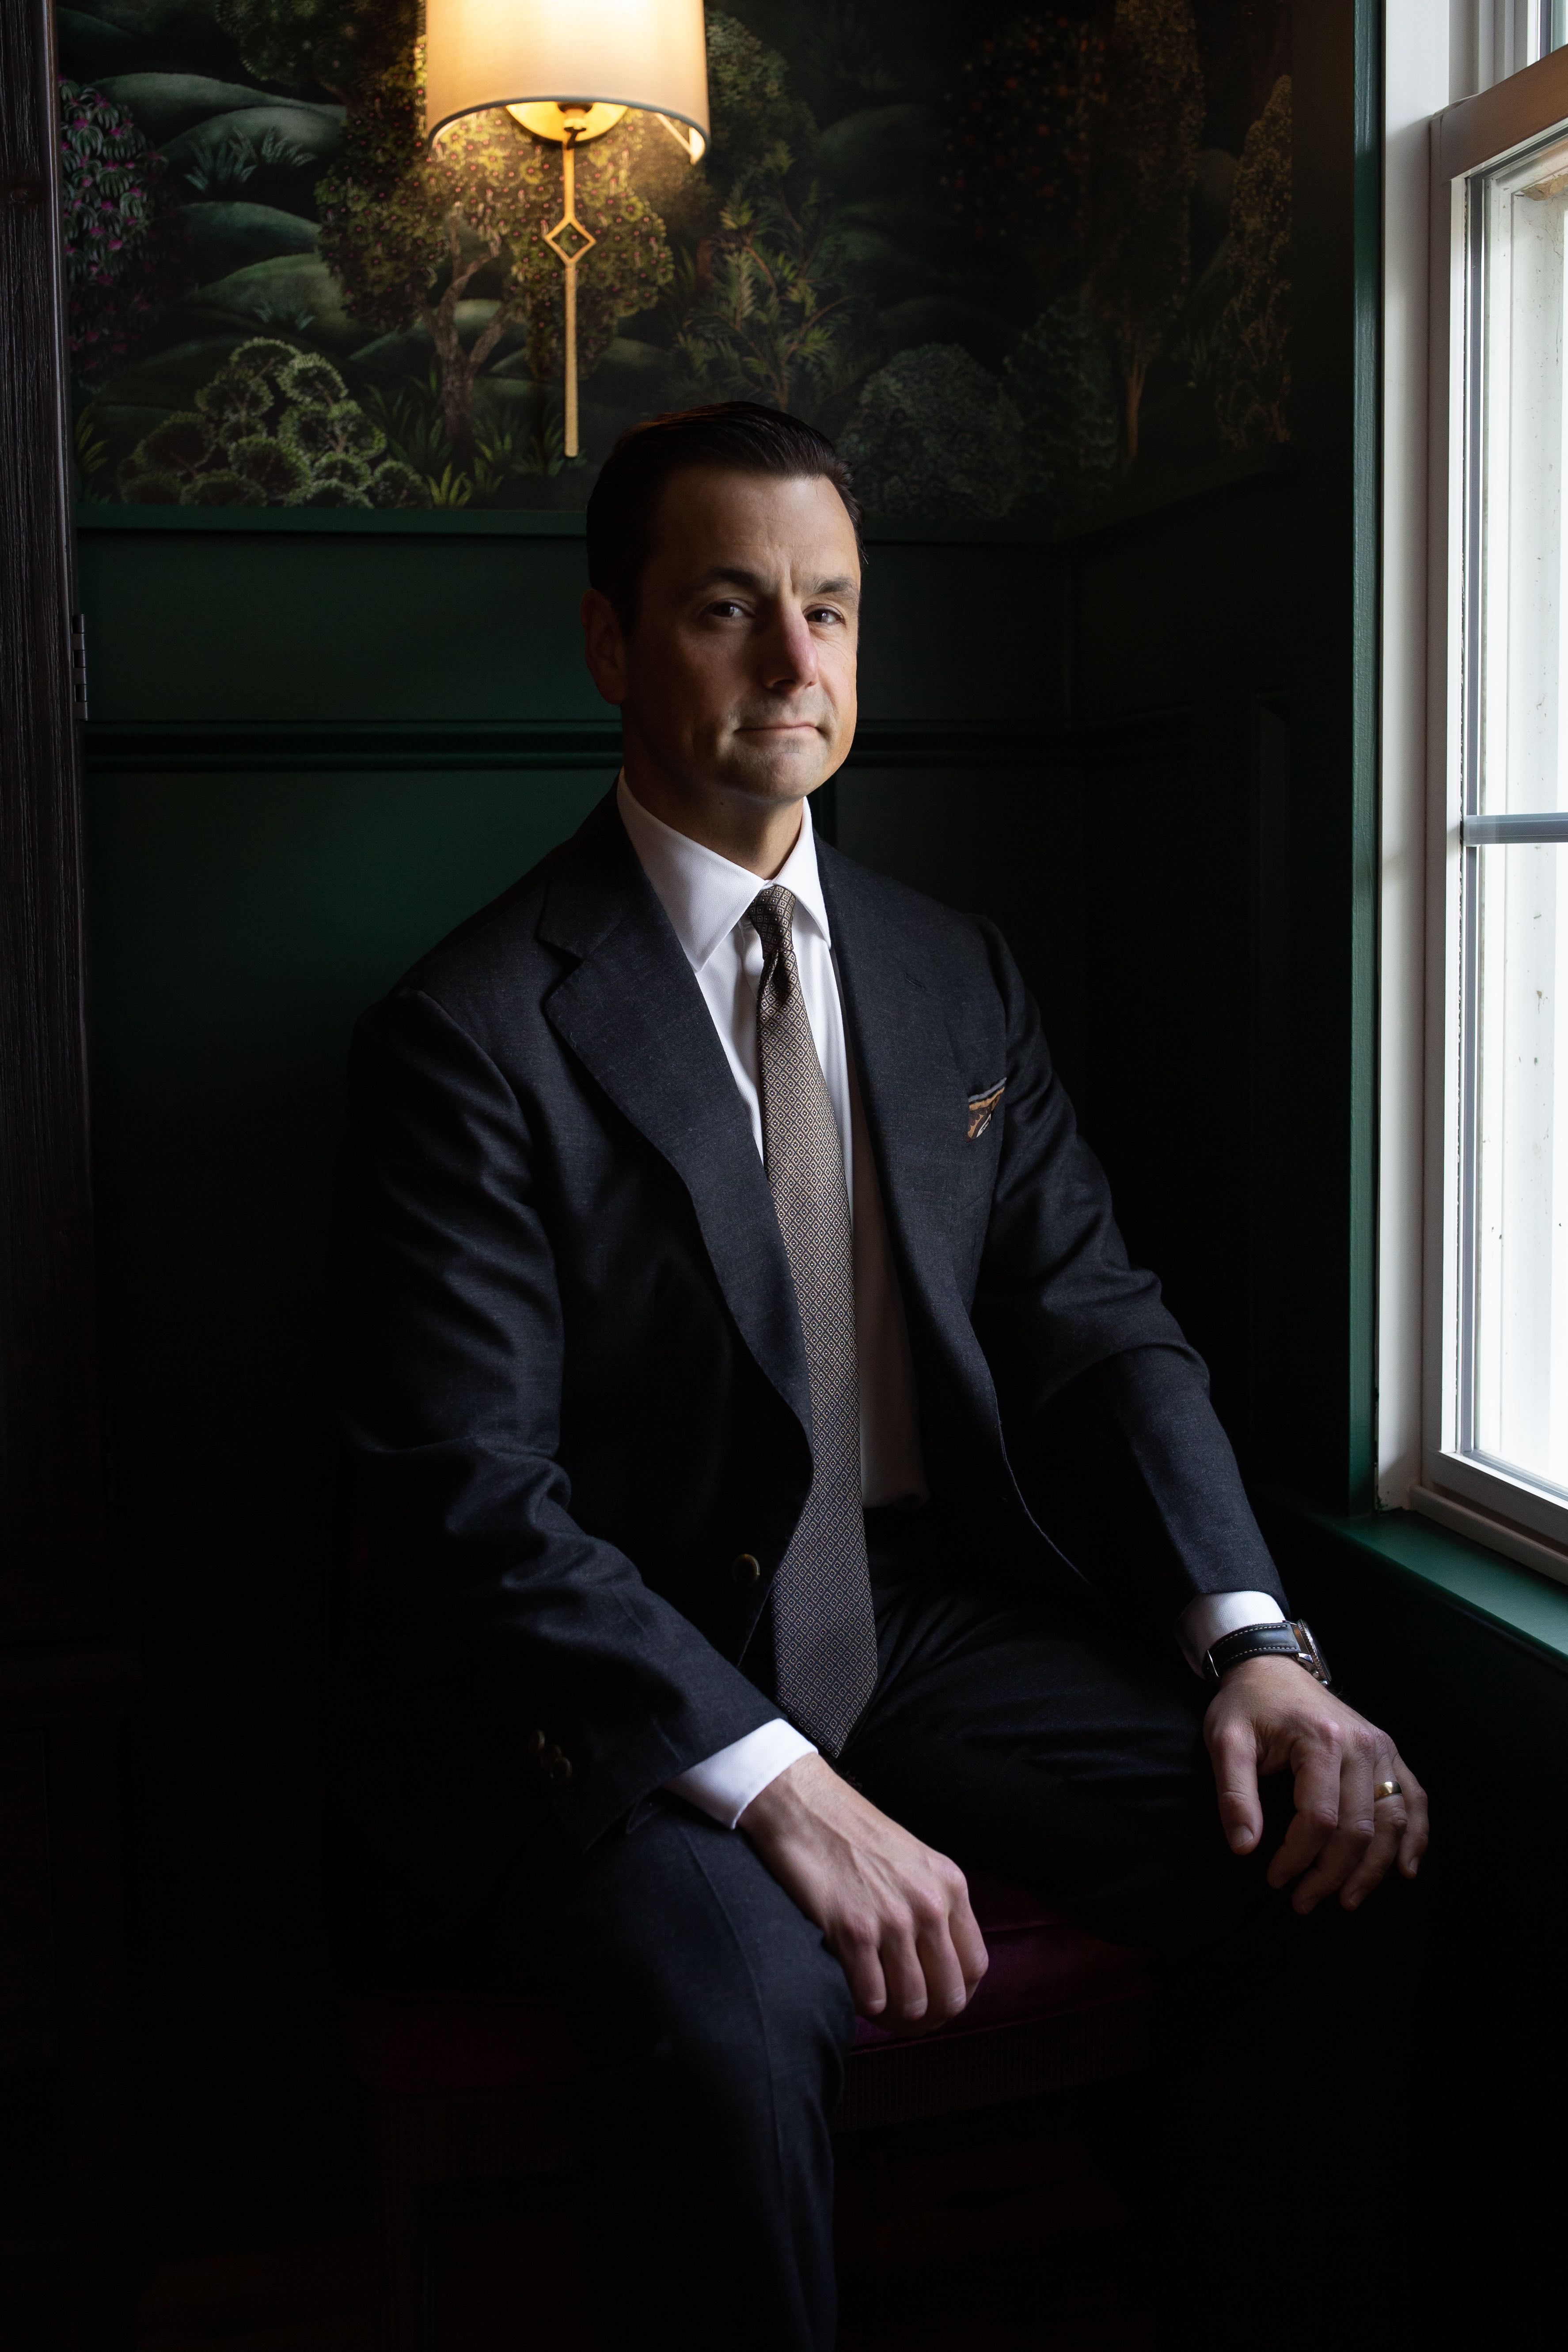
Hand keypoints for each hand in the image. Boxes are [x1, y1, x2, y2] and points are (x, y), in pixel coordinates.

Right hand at [738, 1754, 987, 2031]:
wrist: (804, 1806)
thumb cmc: (854, 1836)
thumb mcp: (915, 1862)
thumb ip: (936, 1905)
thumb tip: (943, 1965)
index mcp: (950, 1885)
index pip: (975, 1965)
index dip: (958, 1993)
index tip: (936, 2002)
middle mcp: (929, 1904)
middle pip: (950, 1993)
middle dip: (929, 2015)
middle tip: (903, 2015)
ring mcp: (892, 1919)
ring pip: (912, 2003)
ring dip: (894, 2014)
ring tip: (876, 2002)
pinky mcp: (853, 1931)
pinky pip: (872, 1998)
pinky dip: (863, 2003)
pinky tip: (853, 1985)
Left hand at [1205, 1656, 1429, 1912]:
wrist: (1270, 1668)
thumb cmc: (1246, 1706)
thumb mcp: (1226, 1741)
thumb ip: (1233, 1793)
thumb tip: (1243, 1848)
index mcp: (1320, 1740)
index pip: (1319, 1818)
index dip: (1298, 1857)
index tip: (1275, 1878)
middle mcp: (1360, 1744)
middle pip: (1359, 1827)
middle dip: (1333, 1874)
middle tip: (1304, 1901)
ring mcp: (1380, 1747)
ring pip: (1392, 1820)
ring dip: (1374, 1868)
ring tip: (1348, 1899)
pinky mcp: (1388, 1752)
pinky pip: (1413, 1798)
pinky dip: (1414, 1836)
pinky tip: (1404, 1868)